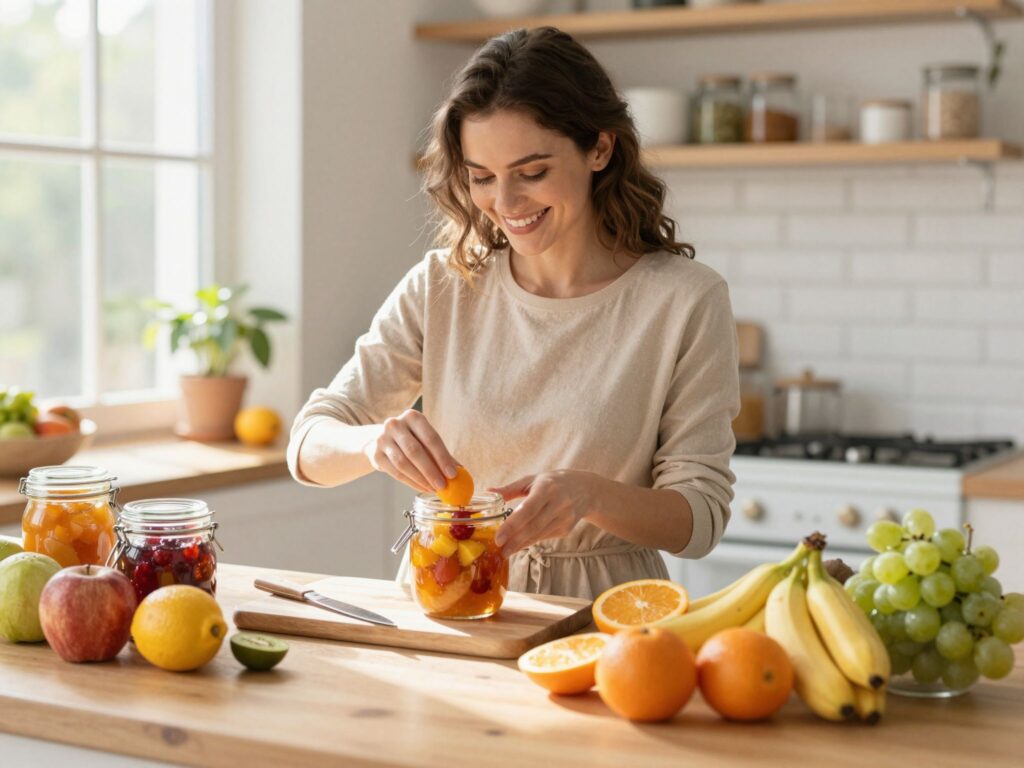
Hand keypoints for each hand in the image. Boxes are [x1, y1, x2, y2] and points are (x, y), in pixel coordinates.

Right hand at [363, 409, 458, 493]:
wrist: (380, 439)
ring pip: (403, 463)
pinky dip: (411, 482)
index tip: (453, 474)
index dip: (442, 457)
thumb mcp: (426, 440)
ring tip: (434, 489)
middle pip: (415, 451)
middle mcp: (395, 424)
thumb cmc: (412, 439)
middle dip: (431, 471)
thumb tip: (462, 472)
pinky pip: (395, 472)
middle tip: (443, 486)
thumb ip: (442, 454)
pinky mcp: (375, 454)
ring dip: (421, 479)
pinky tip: (422, 488)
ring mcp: (382, 439)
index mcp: (412, 416)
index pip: (431, 438)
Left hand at [490, 470, 604, 555]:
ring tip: (505, 550)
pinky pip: (544, 537)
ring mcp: (565, 518)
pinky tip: (518, 545)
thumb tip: (487, 492)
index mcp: (547, 488)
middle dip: (514, 540)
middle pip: (533, 526)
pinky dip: (530, 542)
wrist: (586, 490)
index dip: (512, 525)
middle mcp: (559, 503)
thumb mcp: (532, 479)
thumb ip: (510, 488)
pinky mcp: (567, 529)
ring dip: (521, 545)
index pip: (528, 509)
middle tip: (499, 549)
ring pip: (539, 535)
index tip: (498, 537)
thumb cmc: (553, 482)